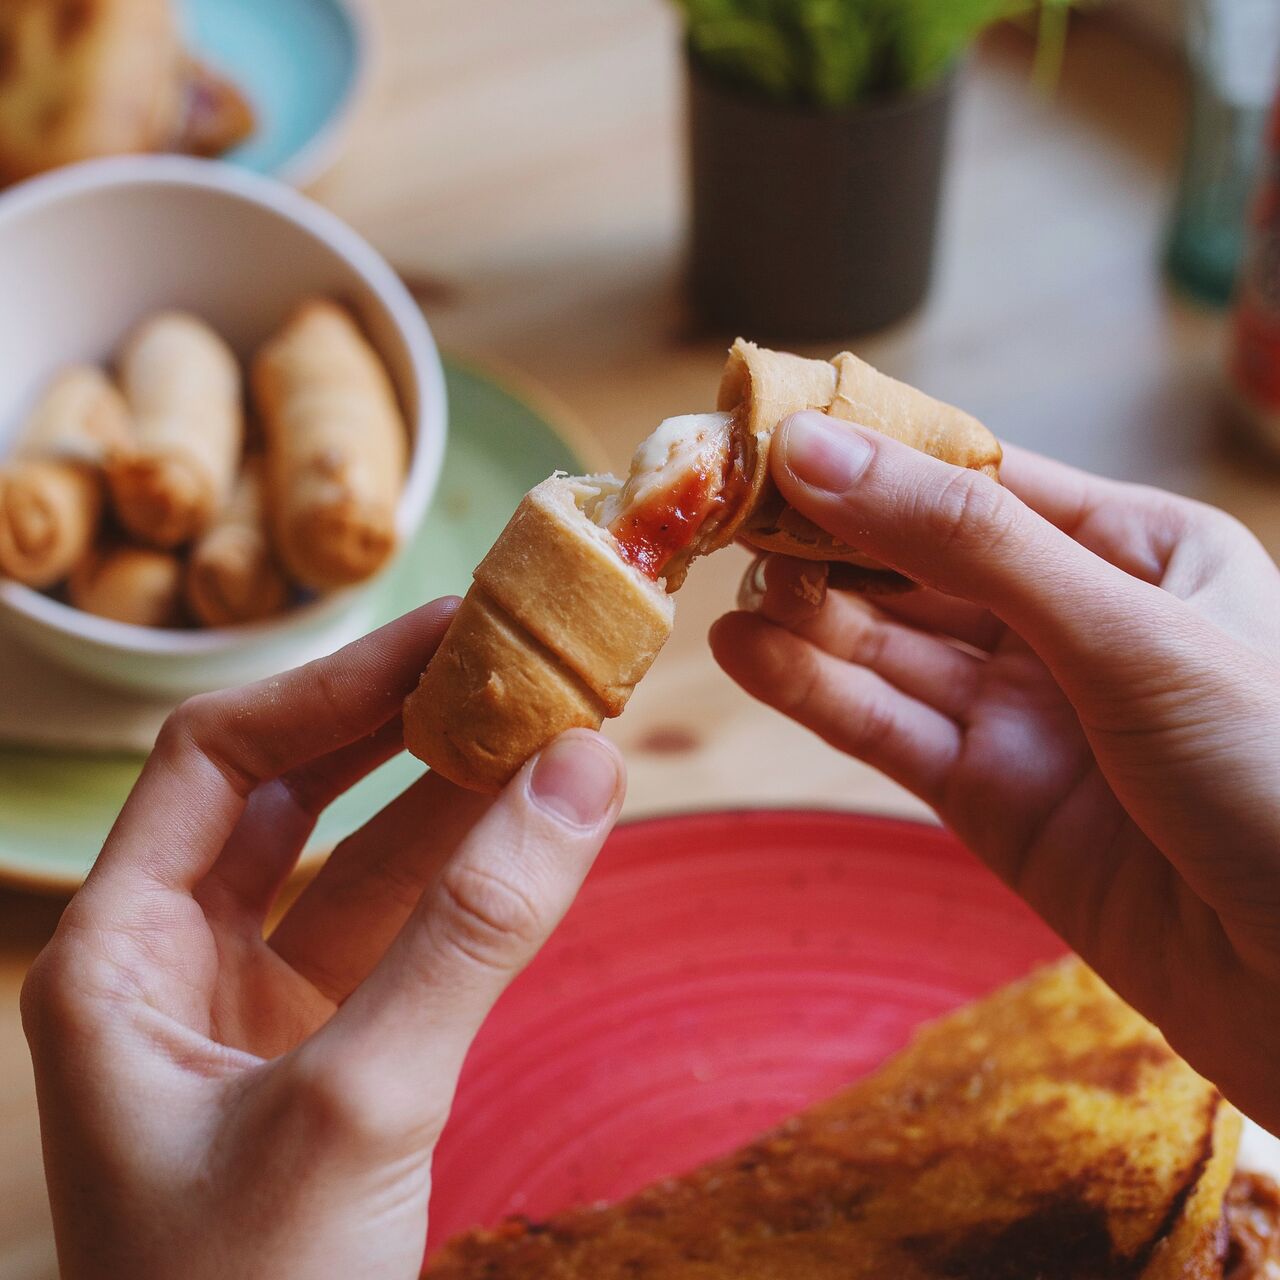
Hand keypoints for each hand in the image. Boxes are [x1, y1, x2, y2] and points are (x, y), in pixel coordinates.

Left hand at [21, 601, 624, 1279]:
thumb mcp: (359, 1104)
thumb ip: (474, 933)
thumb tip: (582, 773)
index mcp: (113, 958)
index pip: (219, 759)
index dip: (336, 684)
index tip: (452, 634)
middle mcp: (172, 967)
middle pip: (289, 794)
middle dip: (397, 723)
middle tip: (506, 657)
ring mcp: (254, 1013)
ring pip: (358, 865)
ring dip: (449, 798)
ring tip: (546, 726)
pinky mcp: (328, 1058)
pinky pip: (401, 938)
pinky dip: (468, 883)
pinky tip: (535, 832)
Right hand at [711, 412, 1279, 1131]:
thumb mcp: (1126, 632)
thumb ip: (966, 542)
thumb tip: (818, 450)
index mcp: (1138, 551)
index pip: (979, 479)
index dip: (874, 458)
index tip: (771, 435)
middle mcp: (1077, 626)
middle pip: (920, 566)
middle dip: (827, 541)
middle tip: (723, 515)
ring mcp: (1032, 717)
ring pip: (894, 651)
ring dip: (807, 620)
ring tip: (723, 589)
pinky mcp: (994, 802)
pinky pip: (890, 731)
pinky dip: (817, 695)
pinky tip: (747, 656)